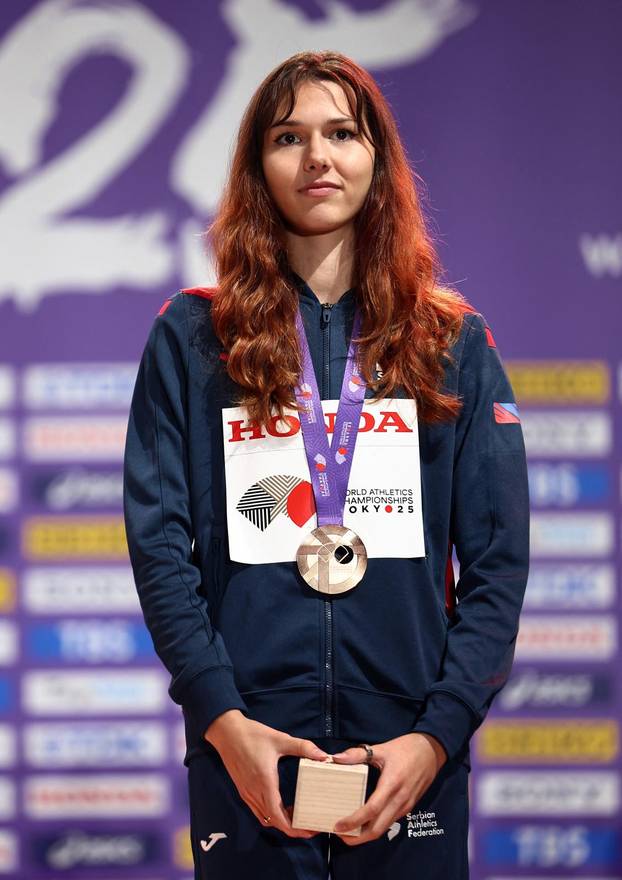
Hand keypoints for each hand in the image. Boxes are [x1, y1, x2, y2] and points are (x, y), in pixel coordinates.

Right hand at [204, 709, 329, 837]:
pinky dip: (270, 814)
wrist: (227, 732)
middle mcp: (254, 793)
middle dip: (291, 828)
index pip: (278, 817)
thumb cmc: (253, 735)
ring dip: (280, 822)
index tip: (308, 831)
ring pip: (265, 818)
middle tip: (308, 826)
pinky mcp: (243, 790)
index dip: (294, 829)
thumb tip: (324, 756)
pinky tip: (281, 804)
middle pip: (273, 822)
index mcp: (265, 783)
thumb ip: (303, 747)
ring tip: (297, 816)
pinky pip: (258, 810)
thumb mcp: (280, 739)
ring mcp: (247, 793)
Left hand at [330, 732, 446, 845]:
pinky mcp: (409, 806)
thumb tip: (337, 757)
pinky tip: (366, 822)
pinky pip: (391, 821)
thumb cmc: (405, 749)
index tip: (338, 826)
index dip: (354, 821)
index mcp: (391, 784)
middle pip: (377, 828)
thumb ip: (358, 754)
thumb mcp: (382, 749)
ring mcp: (405, 805)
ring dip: (367, 834)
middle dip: (358, 837)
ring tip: (349, 831)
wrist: (431, 751)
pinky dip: (377, 826)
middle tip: (340, 835)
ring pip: (384, 827)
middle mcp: (399, 799)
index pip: (371, 809)